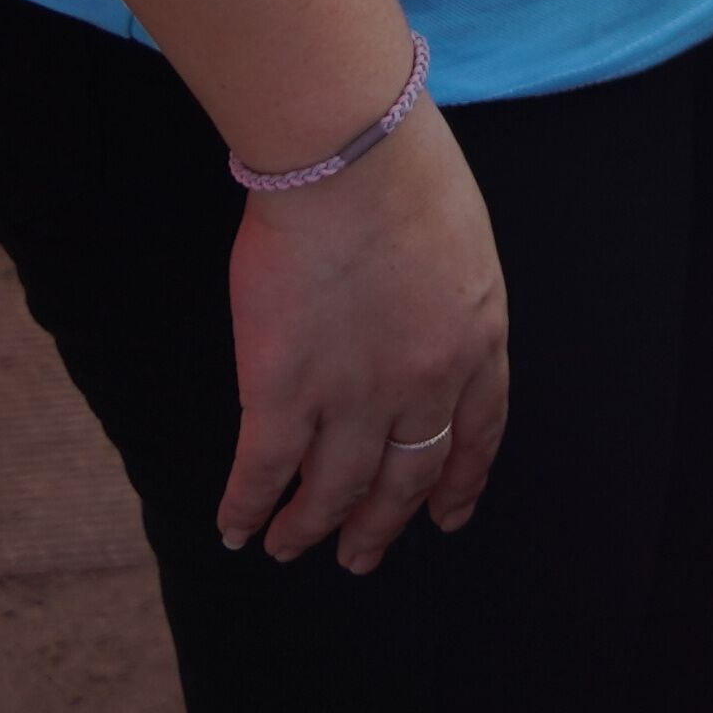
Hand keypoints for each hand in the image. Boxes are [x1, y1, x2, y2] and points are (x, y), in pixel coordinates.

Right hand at [219, 103, 505, 572]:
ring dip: (311, 528)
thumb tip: (421, 326)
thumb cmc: (407, 173)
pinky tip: (235, 528)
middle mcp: (424, 383)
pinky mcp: (283, 392)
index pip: (477, 432)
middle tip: (361, 556)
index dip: (460, 481)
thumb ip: (450, 302)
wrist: (349, 156)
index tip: (447, 515)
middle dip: (383, 523)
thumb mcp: (465, 245)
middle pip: (407, 475)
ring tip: (291, 549)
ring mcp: (354, 395)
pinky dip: (248, 508)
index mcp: (477, 340)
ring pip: (335, 491)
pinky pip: (263, 472)